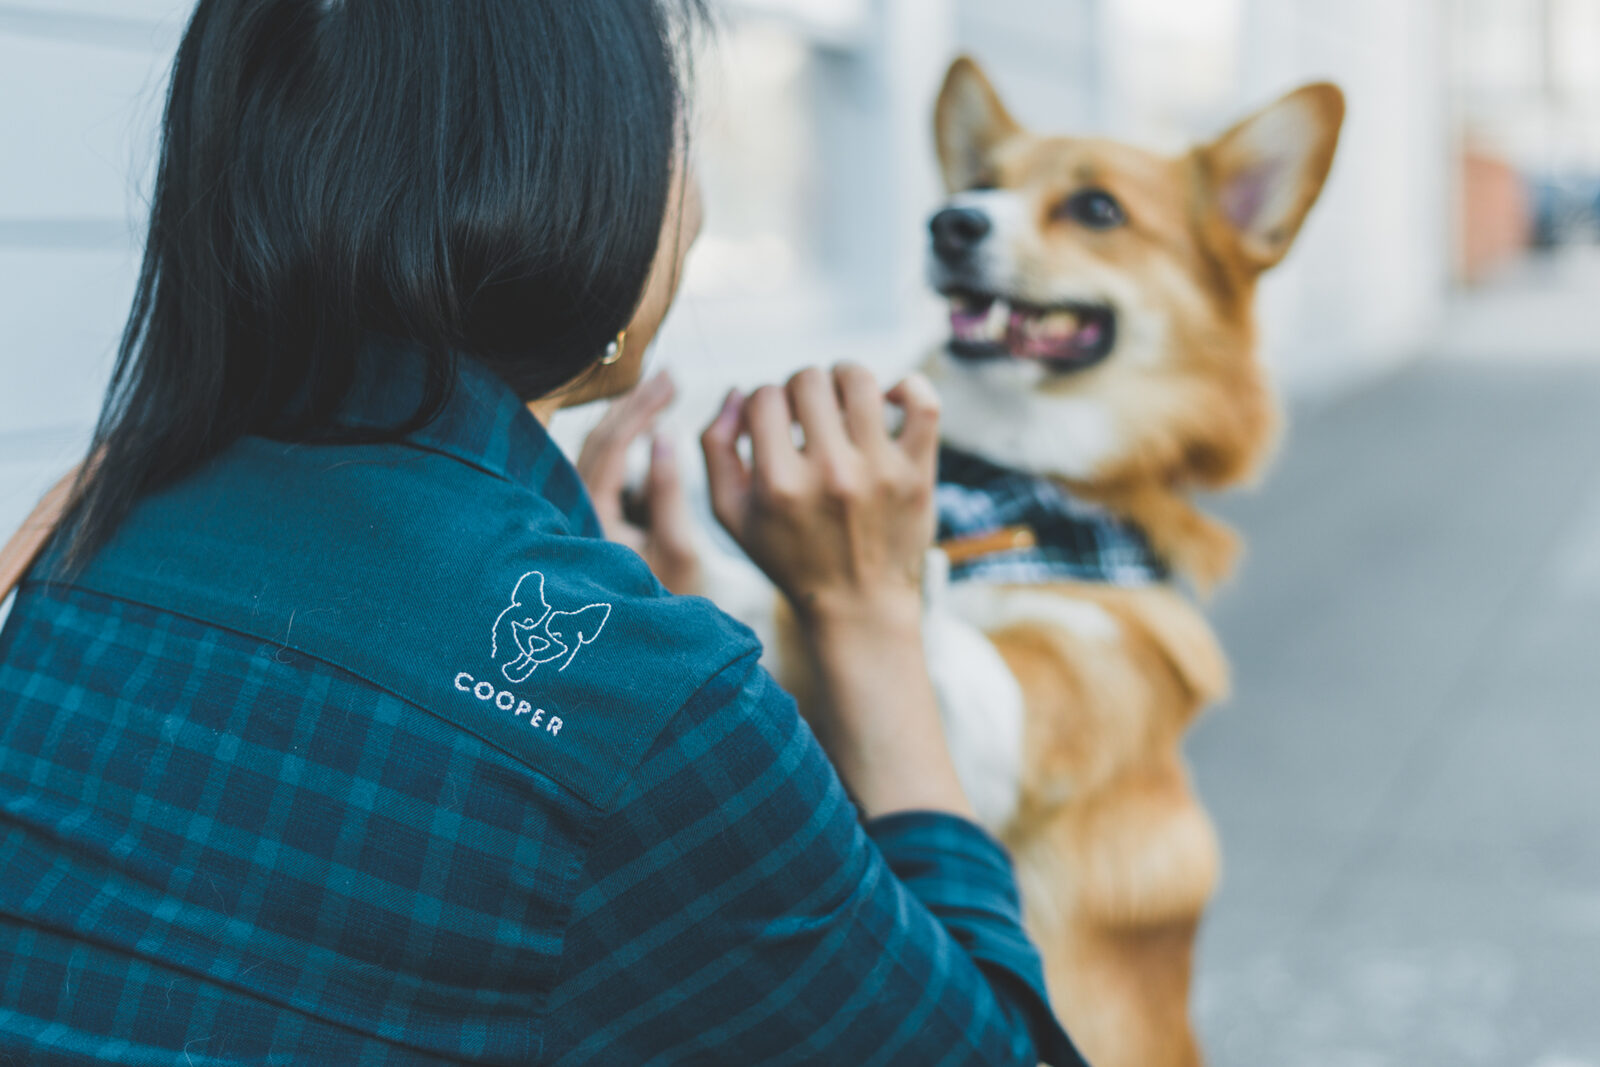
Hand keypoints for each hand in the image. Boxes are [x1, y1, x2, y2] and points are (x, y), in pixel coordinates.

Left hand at [575, 370, 700, 595]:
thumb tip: (663, 438)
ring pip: (596, 453)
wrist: (658, 642)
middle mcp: (573, 514)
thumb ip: (668, 491)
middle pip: (596, 442)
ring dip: (629, 420)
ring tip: (663, 393)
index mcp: (590, 521)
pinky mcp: (588, 518)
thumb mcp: (678, 548)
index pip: (610, 448)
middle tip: (669, 377)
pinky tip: (649, 427)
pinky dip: (624, 443)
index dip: (641, 409)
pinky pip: (601, 469)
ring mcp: (578, 514)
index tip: (672, 382)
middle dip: (632, 405)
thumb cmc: (671, 599)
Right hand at [699, 364, 940, 628]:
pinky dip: (907, 387)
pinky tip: (888, 400)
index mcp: (779, 484)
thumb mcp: (732, 516)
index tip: (773, 422)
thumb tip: (737, 392)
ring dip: (845, 378)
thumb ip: (717, 449)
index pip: (765, 397)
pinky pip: (923, 403)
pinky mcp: (918, 472)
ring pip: (861, 380)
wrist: (858, 608)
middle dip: (800, 387)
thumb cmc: (790, 558)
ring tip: (842, 400)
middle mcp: (830, 473)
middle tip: (807, 414)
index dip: (763, 401)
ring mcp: (879, 471)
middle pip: (809, 380)